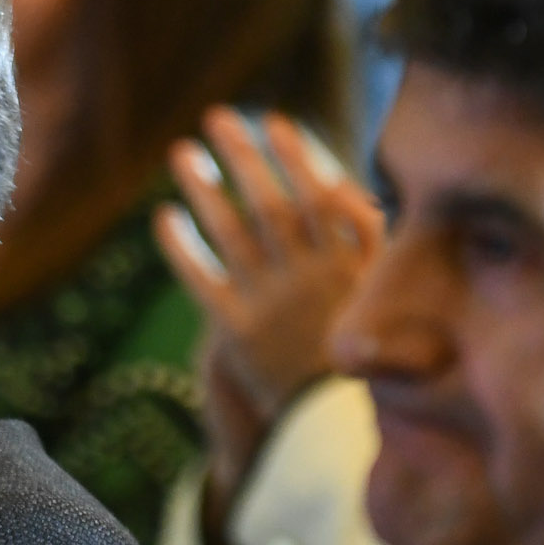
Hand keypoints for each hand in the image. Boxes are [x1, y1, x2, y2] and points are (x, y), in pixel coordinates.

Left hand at [155, 109, 380, 504]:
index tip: (276, 122)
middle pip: (268, 204)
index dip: (296, 158)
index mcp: (345, 266)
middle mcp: (305, 278)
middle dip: (243, 157)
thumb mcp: (381, 296)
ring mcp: (268, 303)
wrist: (337, 426)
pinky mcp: (235, 332)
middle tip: (217, 117)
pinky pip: (202, 283)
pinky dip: (182, 250)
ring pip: (231, 235)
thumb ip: (364, 240)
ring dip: (205, 189)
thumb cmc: (363, 355)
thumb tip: (341, 187)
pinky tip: (162, 218)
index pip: (318, 197)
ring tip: (181, 152)